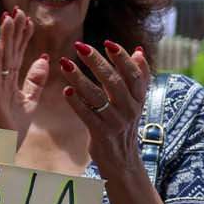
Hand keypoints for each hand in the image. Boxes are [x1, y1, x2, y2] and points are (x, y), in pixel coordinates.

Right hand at [0, 8, 50, 145]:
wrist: (3, 151)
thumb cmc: (12, 129)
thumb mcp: (30, 101)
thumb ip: (34, 81)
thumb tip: (43, 58)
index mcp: (10, 81)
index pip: (17, 53)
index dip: (22, 36)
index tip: (28, 17)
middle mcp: (0, 81)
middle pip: (8, 51)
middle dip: (13, 30)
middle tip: (18, 10)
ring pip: (0, 58)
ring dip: (3, 37)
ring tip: (7, 18)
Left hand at [61, 40, 150, 177]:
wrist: (122, 160)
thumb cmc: (125, 124)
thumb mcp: (136, 101)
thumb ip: (138, 77)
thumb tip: (139, 50)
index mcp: (139, 98)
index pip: (134, 74)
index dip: (123, 58)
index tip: (108, 42)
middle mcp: (130, 109)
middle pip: (114, 82)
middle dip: (97, 62)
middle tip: (80, 46)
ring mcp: (116, 123)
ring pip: (97, 98)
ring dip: (80, 79)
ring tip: (65, 64)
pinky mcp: (101, 135)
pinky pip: (87, 116)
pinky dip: (77, 103)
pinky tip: (66, 91)